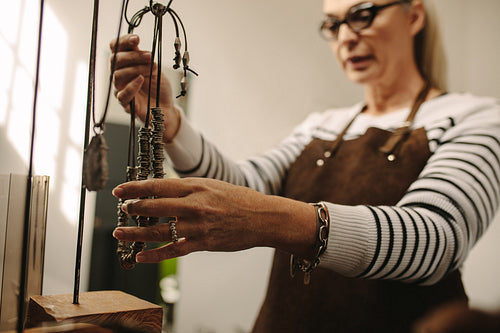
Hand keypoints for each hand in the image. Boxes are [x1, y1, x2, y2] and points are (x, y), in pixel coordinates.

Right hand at [110, 34, 179, 140]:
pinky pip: (121, 95)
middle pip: (115, 60)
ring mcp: (121, 89)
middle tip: (150, 56)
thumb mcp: (153, 68)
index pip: (115, 48)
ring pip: (118, 75)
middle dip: (133, 56)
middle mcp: (119, 75)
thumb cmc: (158, 88)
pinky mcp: (125, 104)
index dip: (123, 41)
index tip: (136, 39)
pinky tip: (141, 80)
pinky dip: (131, 86)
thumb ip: (143, 56)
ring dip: (136, 69)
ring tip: (152, 69)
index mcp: (125, 63)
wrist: (166, 107)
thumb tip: (135, 42)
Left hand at [112, 178, 316, 262]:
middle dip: (133, 209)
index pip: (158, 185)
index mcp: (196, 186)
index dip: (135, 188)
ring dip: (136, 233)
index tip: (120, 190)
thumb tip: (165, 191)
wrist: (263, 218)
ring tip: (120, 233)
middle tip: (121, 210)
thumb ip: (190, 189)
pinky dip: (155, 255)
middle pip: (154, 206)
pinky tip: (141, 256)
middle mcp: (194, 205)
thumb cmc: (240, 199)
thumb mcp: (213, 185)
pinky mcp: (203, 243)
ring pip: (159, 230)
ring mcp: (198, 225)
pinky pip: (174, 250)